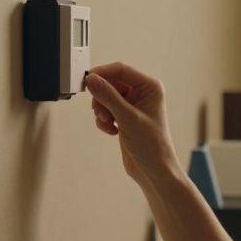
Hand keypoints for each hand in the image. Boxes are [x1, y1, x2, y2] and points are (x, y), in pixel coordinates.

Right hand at [84, 63, 180, 186]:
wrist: (153, 170)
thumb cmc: (152, 145)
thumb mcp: (127, 118)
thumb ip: (108, 96)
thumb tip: (91, 79)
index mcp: (150, 87)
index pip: (121, 70)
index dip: (102, 73)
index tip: (87, 80)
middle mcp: (142, 93)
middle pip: (111, 83)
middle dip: (102, 97)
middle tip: (99, 112)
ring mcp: (133, 105)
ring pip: (106, 97)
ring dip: (102, 110)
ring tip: (107, 123)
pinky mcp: (124, 117)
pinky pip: (106, 109)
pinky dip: (104, 120)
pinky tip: (111, 130)